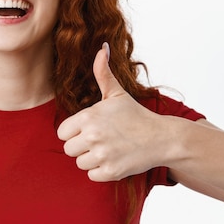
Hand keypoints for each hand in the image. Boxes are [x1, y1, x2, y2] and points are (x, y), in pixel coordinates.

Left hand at [57, 43, 166, 181]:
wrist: (161, 137)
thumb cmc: (135, 115)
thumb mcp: (117, 93)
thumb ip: (103, 73)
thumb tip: (102, 47)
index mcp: (89, 117)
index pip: (62, 132)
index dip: (75, 131)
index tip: (90, 129)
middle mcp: (93, 136)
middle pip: (69, 149)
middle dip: (82, 146)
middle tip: (101, 140)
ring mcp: (102, 155)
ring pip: (80, 163)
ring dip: (92, 159)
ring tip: (109, 149)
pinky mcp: (111, 171)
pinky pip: (92, 175)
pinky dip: (102, 171)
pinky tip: (115, 159)